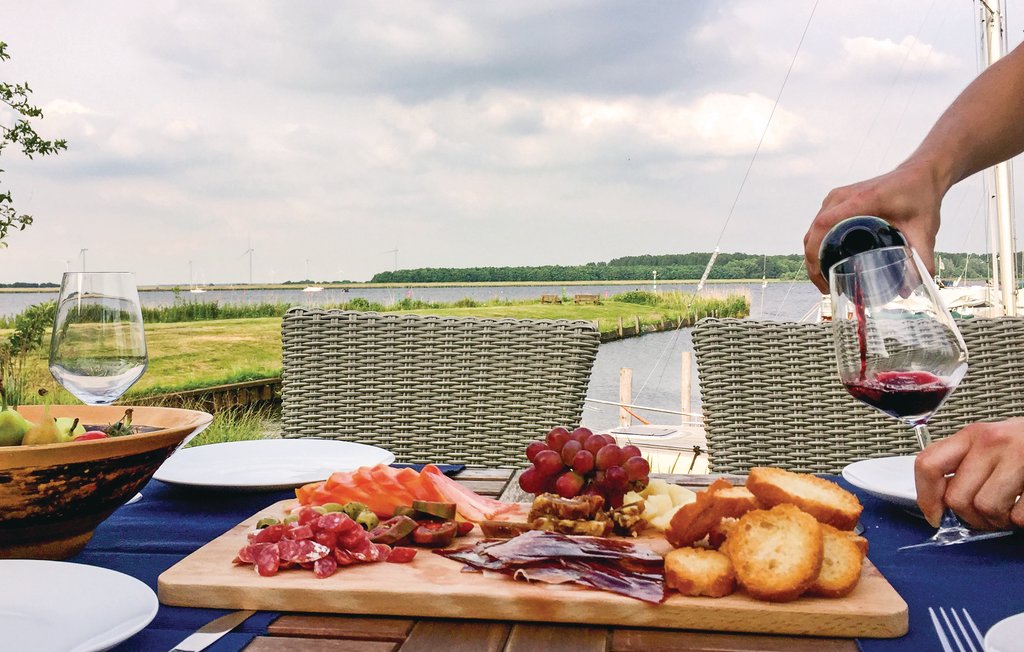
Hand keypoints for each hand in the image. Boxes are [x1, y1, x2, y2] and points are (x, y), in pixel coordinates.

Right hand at [803, 161, 943, 291]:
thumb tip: (910, 289)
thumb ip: (921, 258)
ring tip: (825, 277)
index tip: (821, 277)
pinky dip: (818, 241)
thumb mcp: (924, 229)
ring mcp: (838, 196)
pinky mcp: (838, 199)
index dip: (814, 252)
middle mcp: (843, 197)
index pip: (823, 225)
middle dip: (813, 261)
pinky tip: (826, 258)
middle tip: (825, 287)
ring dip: (813, 252)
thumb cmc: (921, 196)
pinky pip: (820, 222)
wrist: (920, 173)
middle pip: (814, 231)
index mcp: (861, 201)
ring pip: (814, 228)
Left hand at [915, 418, 1023, 529]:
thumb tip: (940, 505)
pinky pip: (1020, 516)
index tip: (935, 516)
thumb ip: (966, 467)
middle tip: (991, 515)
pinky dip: (1023, 521)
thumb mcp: (992, 446)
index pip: (928, 464)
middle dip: (973, 518)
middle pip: (957, 498)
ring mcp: (1019, 456)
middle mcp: (992, 441)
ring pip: (987, 508)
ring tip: (1013, 509)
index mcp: (973, 435)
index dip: (927, 498)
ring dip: (1001, 521)